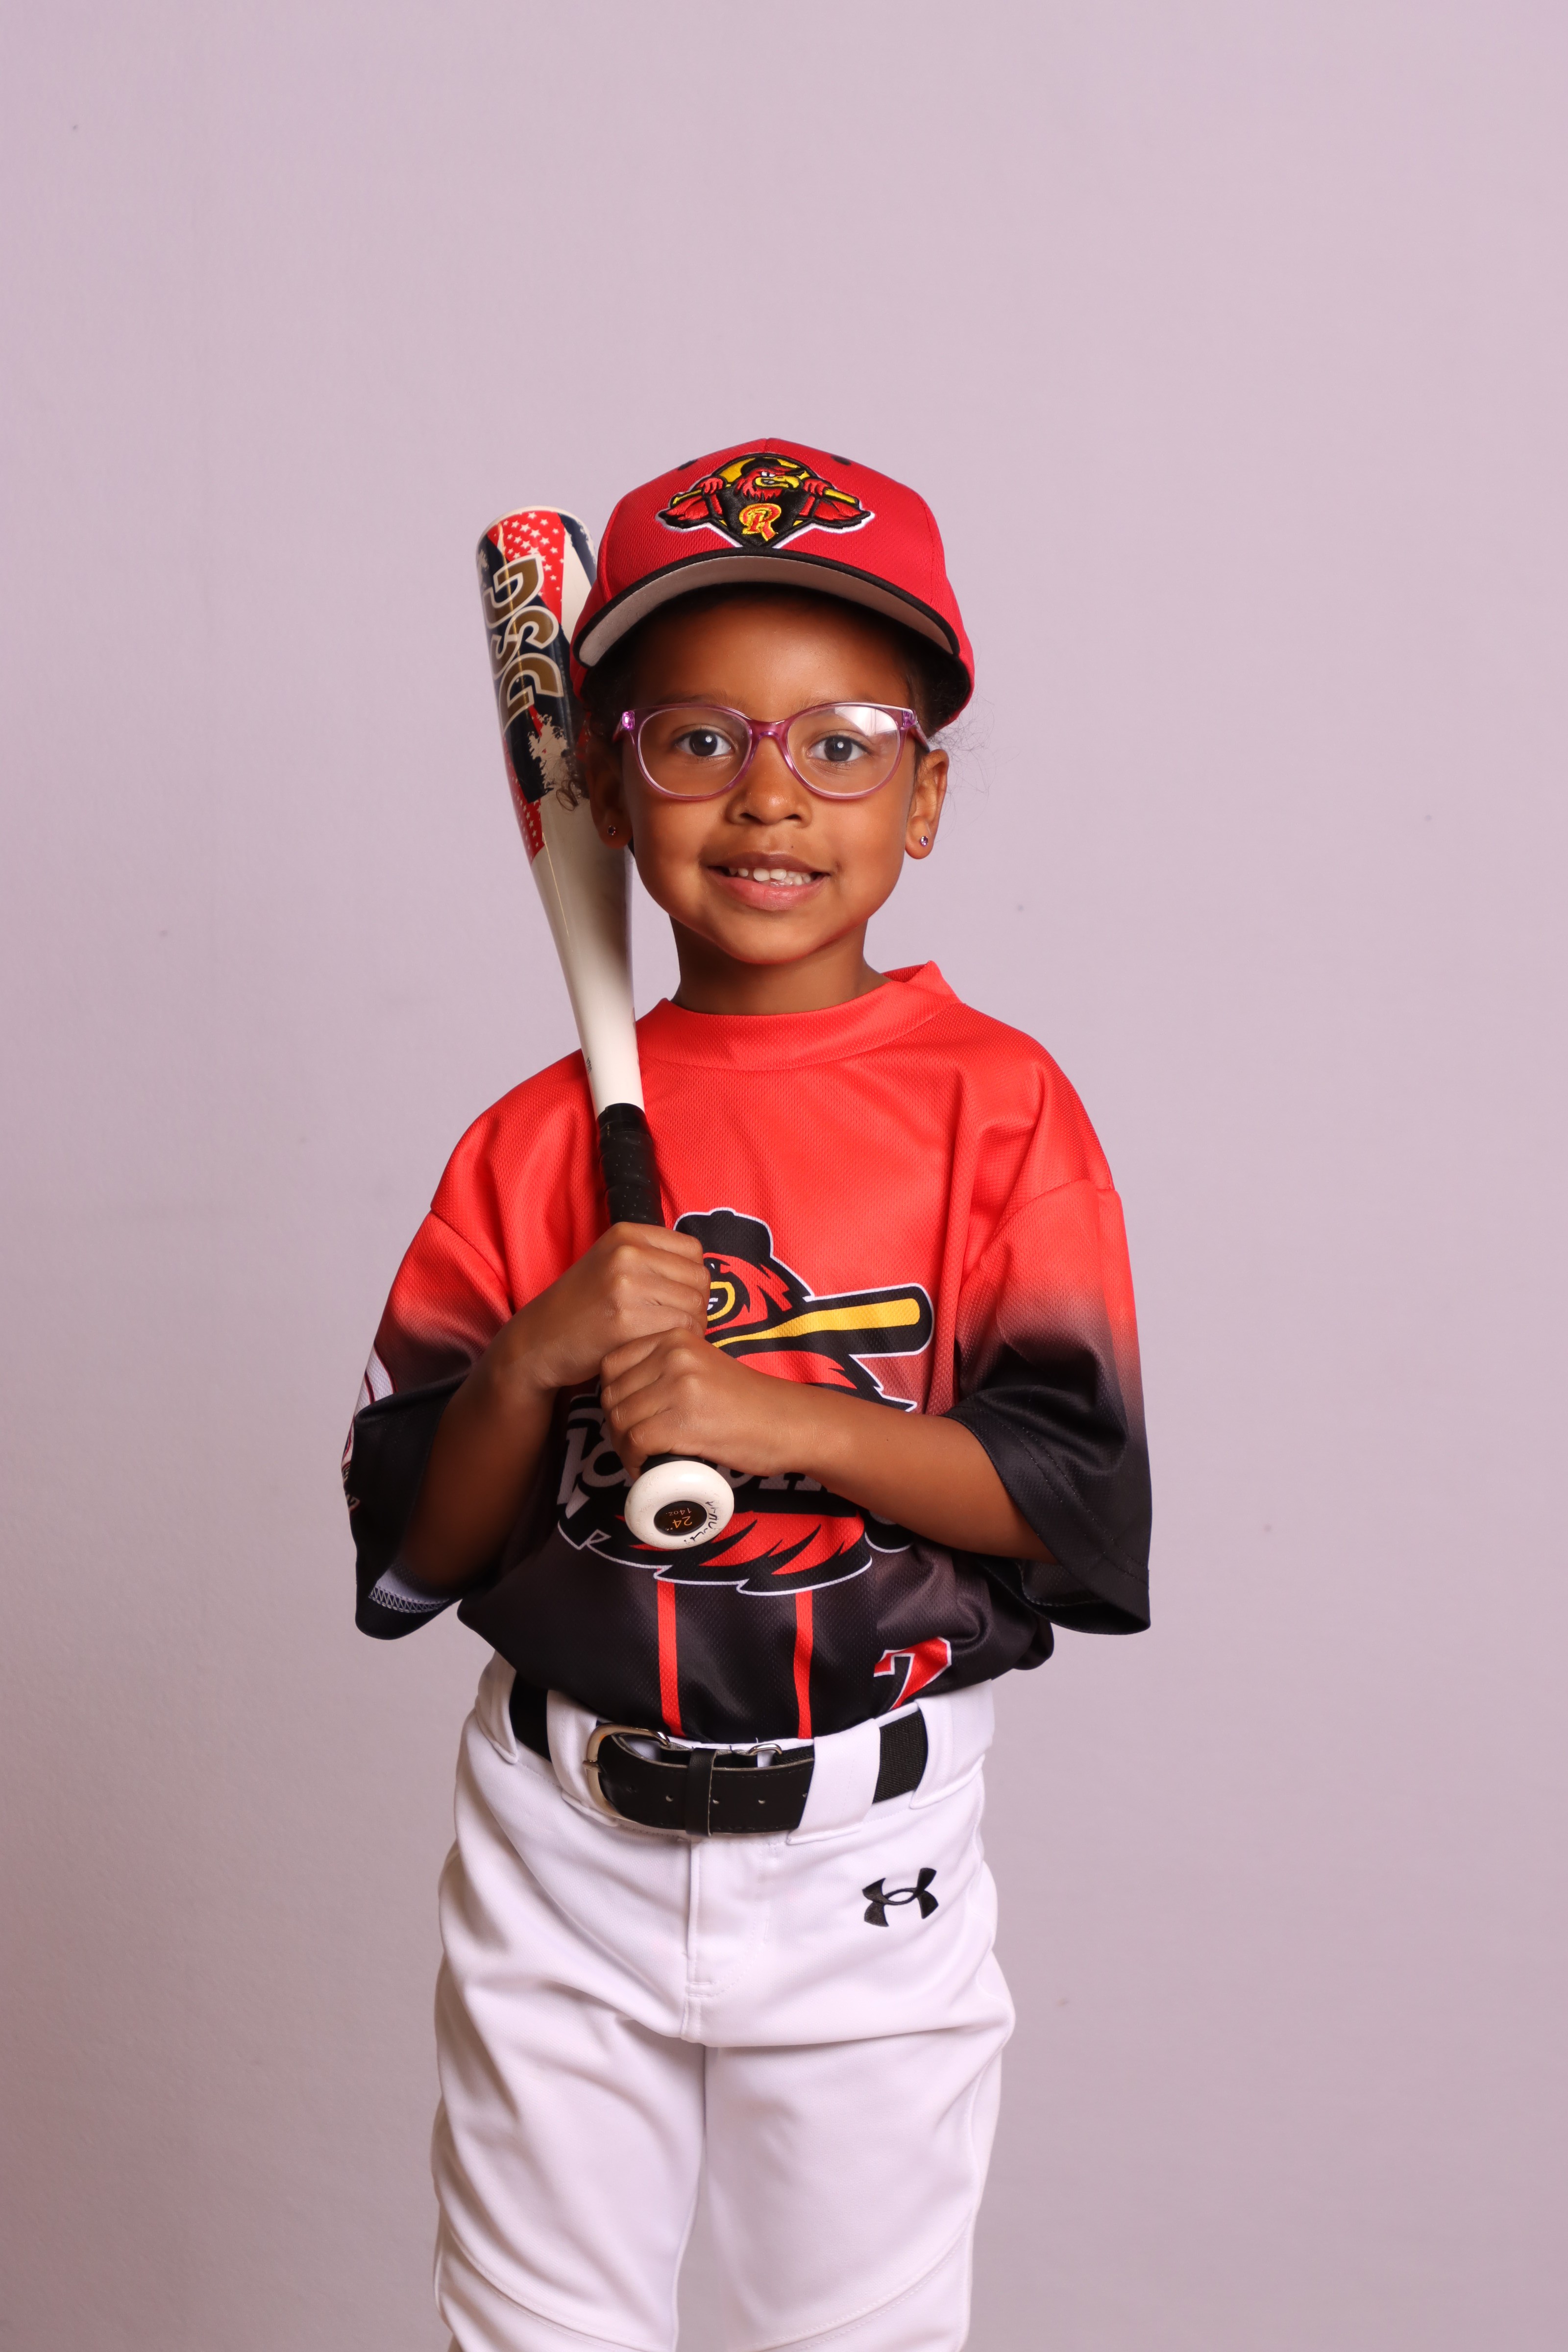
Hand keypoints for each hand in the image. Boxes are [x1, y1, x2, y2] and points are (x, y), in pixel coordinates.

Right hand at [497, 1224, 709, 1400]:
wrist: (540, 1340)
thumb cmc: (583, 1306)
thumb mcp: (611, 1263)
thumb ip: (652, 1258)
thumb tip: (703, 1273)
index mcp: (626, 1234)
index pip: (693, 1250)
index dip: (693, 1278)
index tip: (679, 1297)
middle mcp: (626, 1254)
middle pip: (699, 1279)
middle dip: (697, 1306)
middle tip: (677, 1324)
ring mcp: (625, 1286)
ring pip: (694, 1307)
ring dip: (690, 1328)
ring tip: (667, 1336)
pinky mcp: (625, 1321)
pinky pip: (679, 1331)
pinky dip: (676, 1343)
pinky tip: (657, 1347)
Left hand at [598, 1328, 821, 1479]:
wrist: (789, 1422)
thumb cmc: (747, 1402)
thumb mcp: (704, 1366)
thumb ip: (670, 1367)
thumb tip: (627, 1393)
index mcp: (675, 1338)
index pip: (612, 1363)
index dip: (611, 1396)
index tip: (625, 1417)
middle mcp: (674, 1355)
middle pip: (612, 1393)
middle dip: (614, 1425)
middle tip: (631, 1446)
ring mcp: (679, 1386)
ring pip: (621, 1419)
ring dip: (622, 1447)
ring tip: (640, 1459)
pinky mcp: (684, 1421)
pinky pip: (636, 1441)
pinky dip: (634, 1460)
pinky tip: (645, 1469)